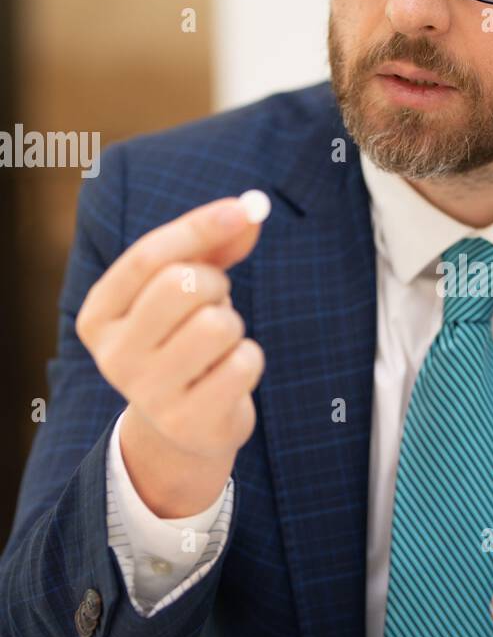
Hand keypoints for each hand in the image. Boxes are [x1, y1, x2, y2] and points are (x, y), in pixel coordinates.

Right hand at [76, 197, 266, 516]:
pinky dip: (249, 360)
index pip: (148, 257)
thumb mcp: (185, 291)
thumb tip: (250, 212)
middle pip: (182, 285)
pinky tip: (229, 376)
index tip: (244, 208)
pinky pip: (243, 363)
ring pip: (217, 325)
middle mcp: (113, 355)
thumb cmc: (183, 340)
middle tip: (215, 301)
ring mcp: (149, 393)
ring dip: (233, 326)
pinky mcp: (189, 421)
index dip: (200, 226)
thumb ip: (212, 246)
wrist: (184, 428)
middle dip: (215, 284)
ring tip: (218, 345)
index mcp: (98, 315)